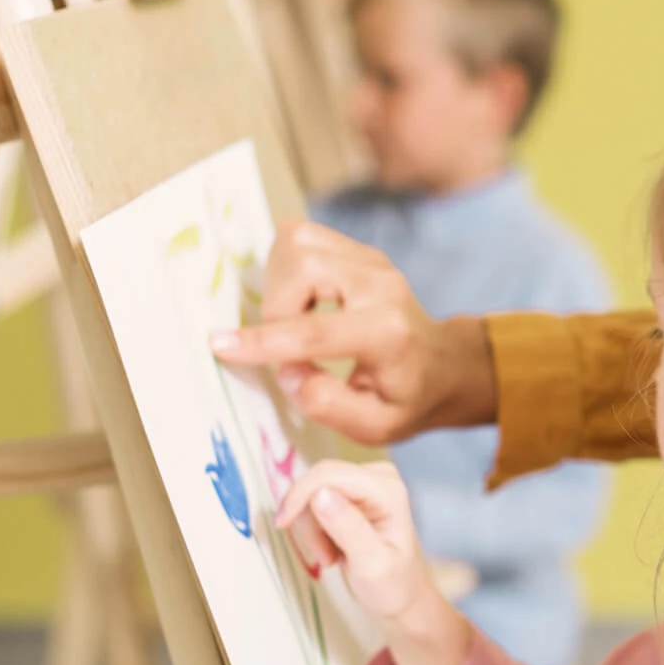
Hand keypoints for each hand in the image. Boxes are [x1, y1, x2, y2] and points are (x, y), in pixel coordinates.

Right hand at [210, 220, 497, 444]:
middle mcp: (381, 285)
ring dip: (280, 284)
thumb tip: (288, 372)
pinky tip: (302, 300)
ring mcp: (372, 261)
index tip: (219, 345)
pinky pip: (303, 238)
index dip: (263, 341)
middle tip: (286, 344)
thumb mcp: (376, 425)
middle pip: (303, 265)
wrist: (444, 366)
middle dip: (275, 307)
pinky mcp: (358, 251)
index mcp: (388, 333)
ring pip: (298, 242)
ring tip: (295, 321)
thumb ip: (328, 405)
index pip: (315, 331)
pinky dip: (287, 268)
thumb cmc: (407, 399)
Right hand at [276, 460, 471, 664]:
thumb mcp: (371, 564)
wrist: (401, 597)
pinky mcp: (351, 495)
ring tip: (331, 558)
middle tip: (323, 556)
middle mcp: (378, 478)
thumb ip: (348, 528)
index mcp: (388, 490)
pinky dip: (315, 530)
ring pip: (311, 494)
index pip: (329, 474)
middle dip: (309, 522)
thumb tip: (321, 494)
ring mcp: (364, 484)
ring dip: (312, 530)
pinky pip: (314, 503)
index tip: (282, 525)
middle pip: (317, 482)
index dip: (299, 495)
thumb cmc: (392, 585)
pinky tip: (332, 550)